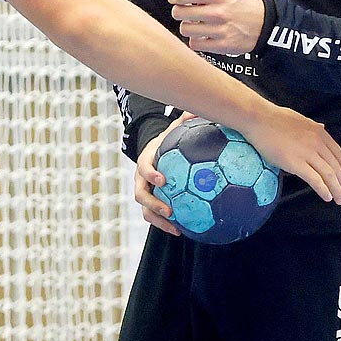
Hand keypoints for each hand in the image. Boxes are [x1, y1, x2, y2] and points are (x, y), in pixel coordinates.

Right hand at [134, 115, 190, 236]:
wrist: (158, 153)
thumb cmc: (170, 140)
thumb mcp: (177, 128)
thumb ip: (187, 120)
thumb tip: (200, 109)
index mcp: (146, 160)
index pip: (144, 168)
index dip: (150, 174)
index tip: (163, 180)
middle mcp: (142, 179)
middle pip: (141, 195)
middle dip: (153, 205)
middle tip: (169, 211)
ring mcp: (146, 193)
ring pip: (146, 211)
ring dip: (159, 221)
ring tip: (176, 229)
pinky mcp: (153, 203)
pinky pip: (157, 216)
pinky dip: (168, 225)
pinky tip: (185, 231)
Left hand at [169, 0, 265, 54]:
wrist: (265, 23)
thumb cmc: (243, 0)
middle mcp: (219, 12)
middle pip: (179, 13)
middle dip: (180, 10)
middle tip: (187, 10)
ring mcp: (220, 30)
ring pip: (185, 29)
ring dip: (188, 25)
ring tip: (197, 21)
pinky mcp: (221, 45)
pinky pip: (194, 44)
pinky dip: (196, 39)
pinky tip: (204, 33)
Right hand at [242, 107, 340, 204]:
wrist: (258, 118)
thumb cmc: (274, 117)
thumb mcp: (300, 119)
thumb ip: (313, 125)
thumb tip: (322, 127)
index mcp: (319, 132)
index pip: (337, 152)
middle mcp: (317, 143)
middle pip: (334, 165)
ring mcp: (307, 153)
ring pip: (328, 174)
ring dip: (336, 189)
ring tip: (339, 199)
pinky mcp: (295, 163)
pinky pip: (314, 179)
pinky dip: (323, 189)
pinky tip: (327, 197)